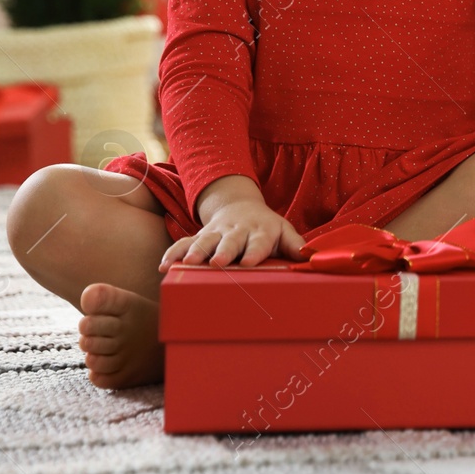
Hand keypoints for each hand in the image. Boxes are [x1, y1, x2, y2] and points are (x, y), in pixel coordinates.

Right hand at [158, 175, 303, 271]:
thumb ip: (295, 244)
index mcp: (260, 231)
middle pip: (230, 241)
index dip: (254, 251)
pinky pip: (184, 243)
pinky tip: (163, 266)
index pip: (258, 242)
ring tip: (187, 264)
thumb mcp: (284, 231)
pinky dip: (173, 253)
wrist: (240, 207)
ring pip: (204, 241)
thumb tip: (310, 257)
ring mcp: (216, 232)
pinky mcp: (199, 236)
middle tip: (217, 263)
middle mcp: (237, 231)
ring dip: (195, 252)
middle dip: (223, 251)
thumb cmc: (266, 228)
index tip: (248, 262)